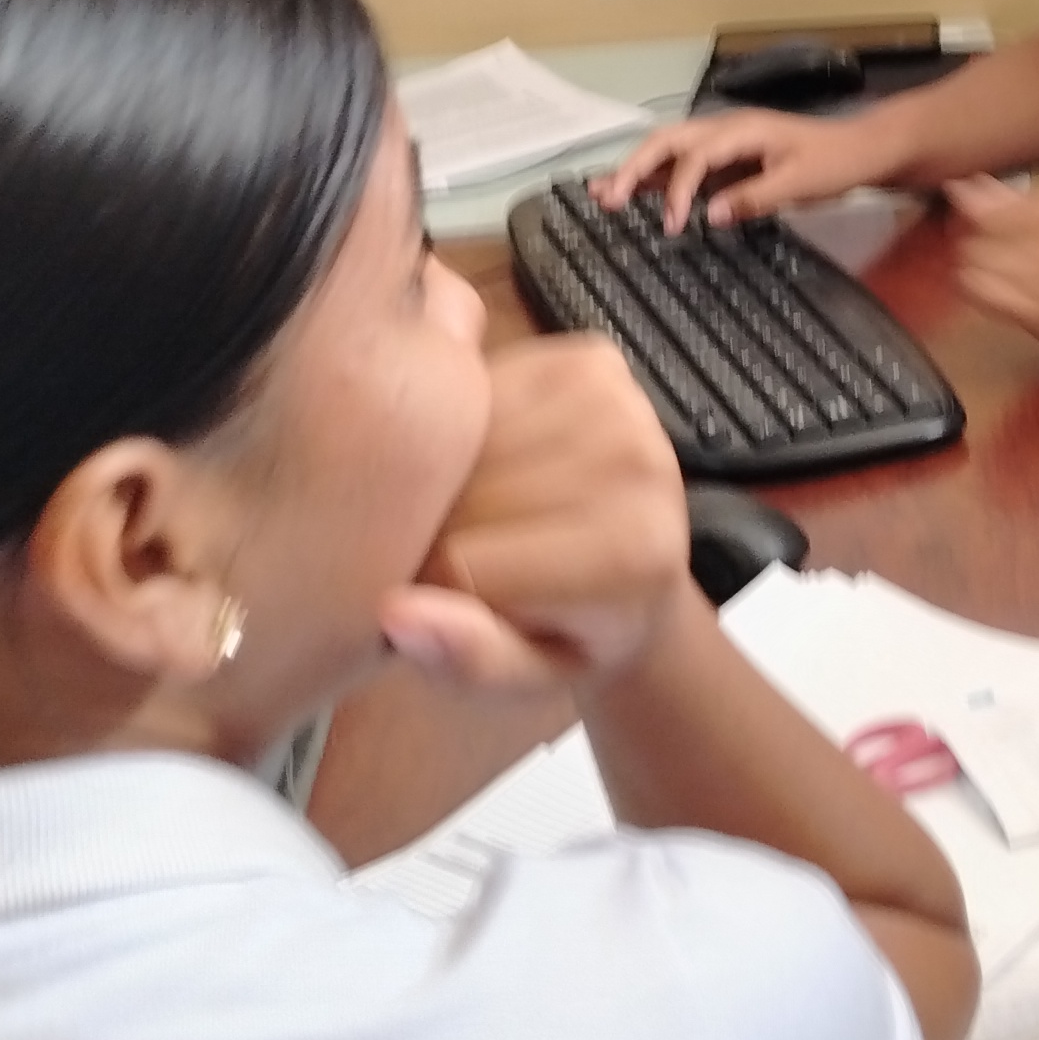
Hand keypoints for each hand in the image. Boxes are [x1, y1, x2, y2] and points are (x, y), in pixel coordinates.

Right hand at [380, 336, 696, 695]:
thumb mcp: (530, 679)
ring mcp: (615, 400)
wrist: (644, 574)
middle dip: (439, 532)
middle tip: (462, 560)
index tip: (445, 607)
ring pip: (460, 435)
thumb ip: (471, 661)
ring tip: (478, 514)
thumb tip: (395, 616)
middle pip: (463, 491)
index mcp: (629, 553)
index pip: (459, 563)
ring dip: (449, 478)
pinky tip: (491, 463)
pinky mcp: (588, 360)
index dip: (428, 593)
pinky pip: (476, 389)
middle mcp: (633, 463)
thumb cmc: (578, 633)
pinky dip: (464, 432)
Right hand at [595, 106, 899, 231]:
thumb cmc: (834, 163)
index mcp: (740, 131)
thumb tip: (710, 215)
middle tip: (607, 198)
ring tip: (601, 192)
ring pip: (668, 150)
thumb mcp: (799, 184)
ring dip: (636, 170)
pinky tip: (633, 193)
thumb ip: (754, 198)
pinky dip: (656, 179)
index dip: (677, 190)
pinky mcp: (727, 160)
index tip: (672, 225)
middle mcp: (725, 130)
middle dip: (633, 168)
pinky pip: (684, 166)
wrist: (861, 150)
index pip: (694, 157)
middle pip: (665, 141)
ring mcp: (724, 144)